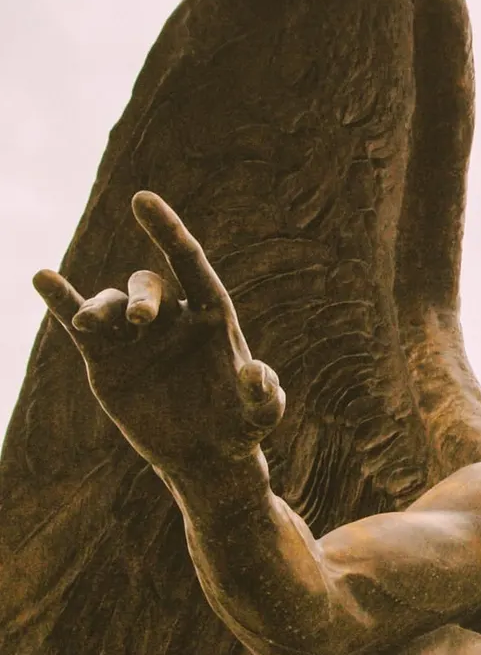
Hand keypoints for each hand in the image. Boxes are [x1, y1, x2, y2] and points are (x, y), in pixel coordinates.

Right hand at [33, 191, 284, 475]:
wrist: (205, 455)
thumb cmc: (240, 426)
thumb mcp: (260, 413)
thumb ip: (264, 392)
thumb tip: (256, 373)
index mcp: (211, 314)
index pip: (189, 261)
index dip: (167, 230)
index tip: (142, 198)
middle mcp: (173, 317)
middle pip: (150, 286)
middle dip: (141, 296)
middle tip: (140, 320)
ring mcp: (137, 338)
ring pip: (111, 305)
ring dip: (100, 308)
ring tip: (90, 324)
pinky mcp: (109, 361)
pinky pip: (81, 327)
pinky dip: (61, 301)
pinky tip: (43, 278)